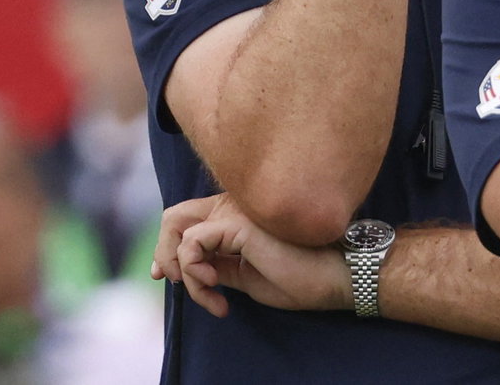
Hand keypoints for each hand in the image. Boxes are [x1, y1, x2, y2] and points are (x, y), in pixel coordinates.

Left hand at [153, 194, 349, 317]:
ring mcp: (236, 210)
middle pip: (174, 217)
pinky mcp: (237, 223)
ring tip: (212, 294)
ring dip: (187, 274)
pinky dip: (195, 272)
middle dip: (165, 256)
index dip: (168, 247)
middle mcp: (235, 204)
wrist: (334, 277)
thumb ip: (218, 264)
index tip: (170, 279)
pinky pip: (192, 245)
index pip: (188, 218)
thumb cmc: (300, 278)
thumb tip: (185, 269)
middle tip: (179, 285)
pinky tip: (217, 286)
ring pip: (180, 234)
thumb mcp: (246, 275)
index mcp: (239, 213)